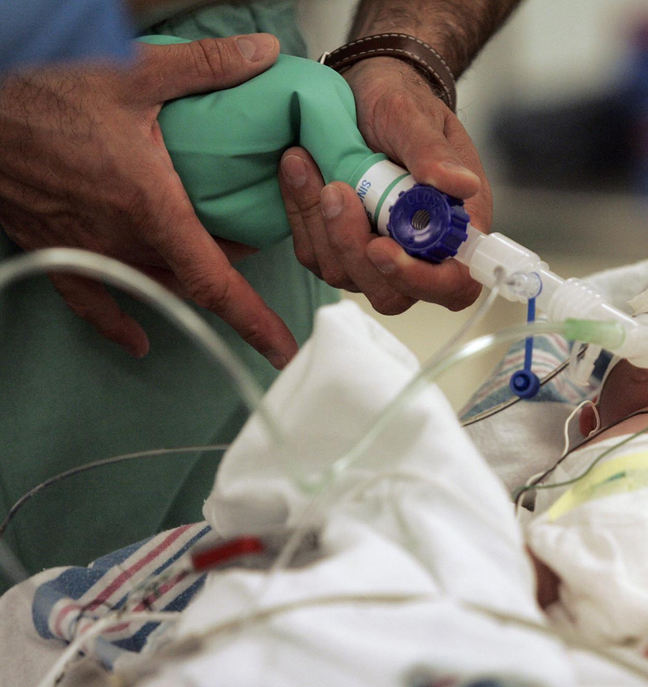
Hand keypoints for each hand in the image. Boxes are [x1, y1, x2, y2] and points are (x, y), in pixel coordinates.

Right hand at [0, 35, 297, 367]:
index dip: (252, 318)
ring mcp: (83, 246)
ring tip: (216, 266)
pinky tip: (138, 338)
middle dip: (230, 267)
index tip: (280, 347)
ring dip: (186, 281)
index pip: (213, 279)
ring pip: (151, 283)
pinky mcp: (52, 246)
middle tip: (255, 240)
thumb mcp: (133, 72)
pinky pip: (88, 298)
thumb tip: (263, 54)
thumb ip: (206, 67)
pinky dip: (116, 320)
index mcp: (147, 205)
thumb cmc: (42, 85)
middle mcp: (117, 237)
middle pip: (190, 276)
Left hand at [278, 56, 483, 313]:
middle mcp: (421, 251)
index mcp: (458, 227)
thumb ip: (433, 152)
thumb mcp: (414, 115)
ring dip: (320, 225)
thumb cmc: (399, 101)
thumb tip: (462, 185)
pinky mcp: (340, 247)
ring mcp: (378, 254)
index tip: (381, 247)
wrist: (363, 90)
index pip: (453, 284)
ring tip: (305, 162)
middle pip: (392, 293)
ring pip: (346, 276)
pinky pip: (315, 255)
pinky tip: (297, 171)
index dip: (419, 280)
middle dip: (354, 249)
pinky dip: (300, 216)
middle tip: (335, 190)